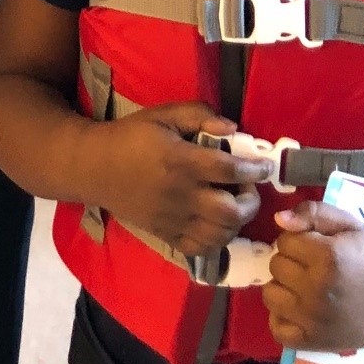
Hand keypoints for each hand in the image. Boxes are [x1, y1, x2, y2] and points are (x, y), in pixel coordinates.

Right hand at [82, 103, 264, 260]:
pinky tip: (218, 224)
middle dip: (250, 201)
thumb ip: (199, 115)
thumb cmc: (132, 136)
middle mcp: (180, 194)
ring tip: (236, 204)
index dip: (254, 169)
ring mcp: (173, 220)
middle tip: (250, 188)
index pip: (228, 170)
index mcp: (181, 161)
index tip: (266, 165)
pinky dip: (217, 241)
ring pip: (219, 234)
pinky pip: (200, 249)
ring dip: (237, 222)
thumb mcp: (163, 114)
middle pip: (229, 211)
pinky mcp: (166, 235)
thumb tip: (233, 127)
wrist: (96, 167)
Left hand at [263, 202, 363, 350]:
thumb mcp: (348, 224)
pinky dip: (282, 318)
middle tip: (311, 266)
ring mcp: (314, 320)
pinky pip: (277, 329)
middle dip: (291, 261)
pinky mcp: (314, 342)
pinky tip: (299, 310)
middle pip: (276, 266)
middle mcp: (317, 290)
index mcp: (327, 257)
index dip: (297, 240)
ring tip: (303, 287)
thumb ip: (313, 212)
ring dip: (283, 288)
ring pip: (270, 295)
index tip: (313, 246)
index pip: (284, 241)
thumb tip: (278, 219)